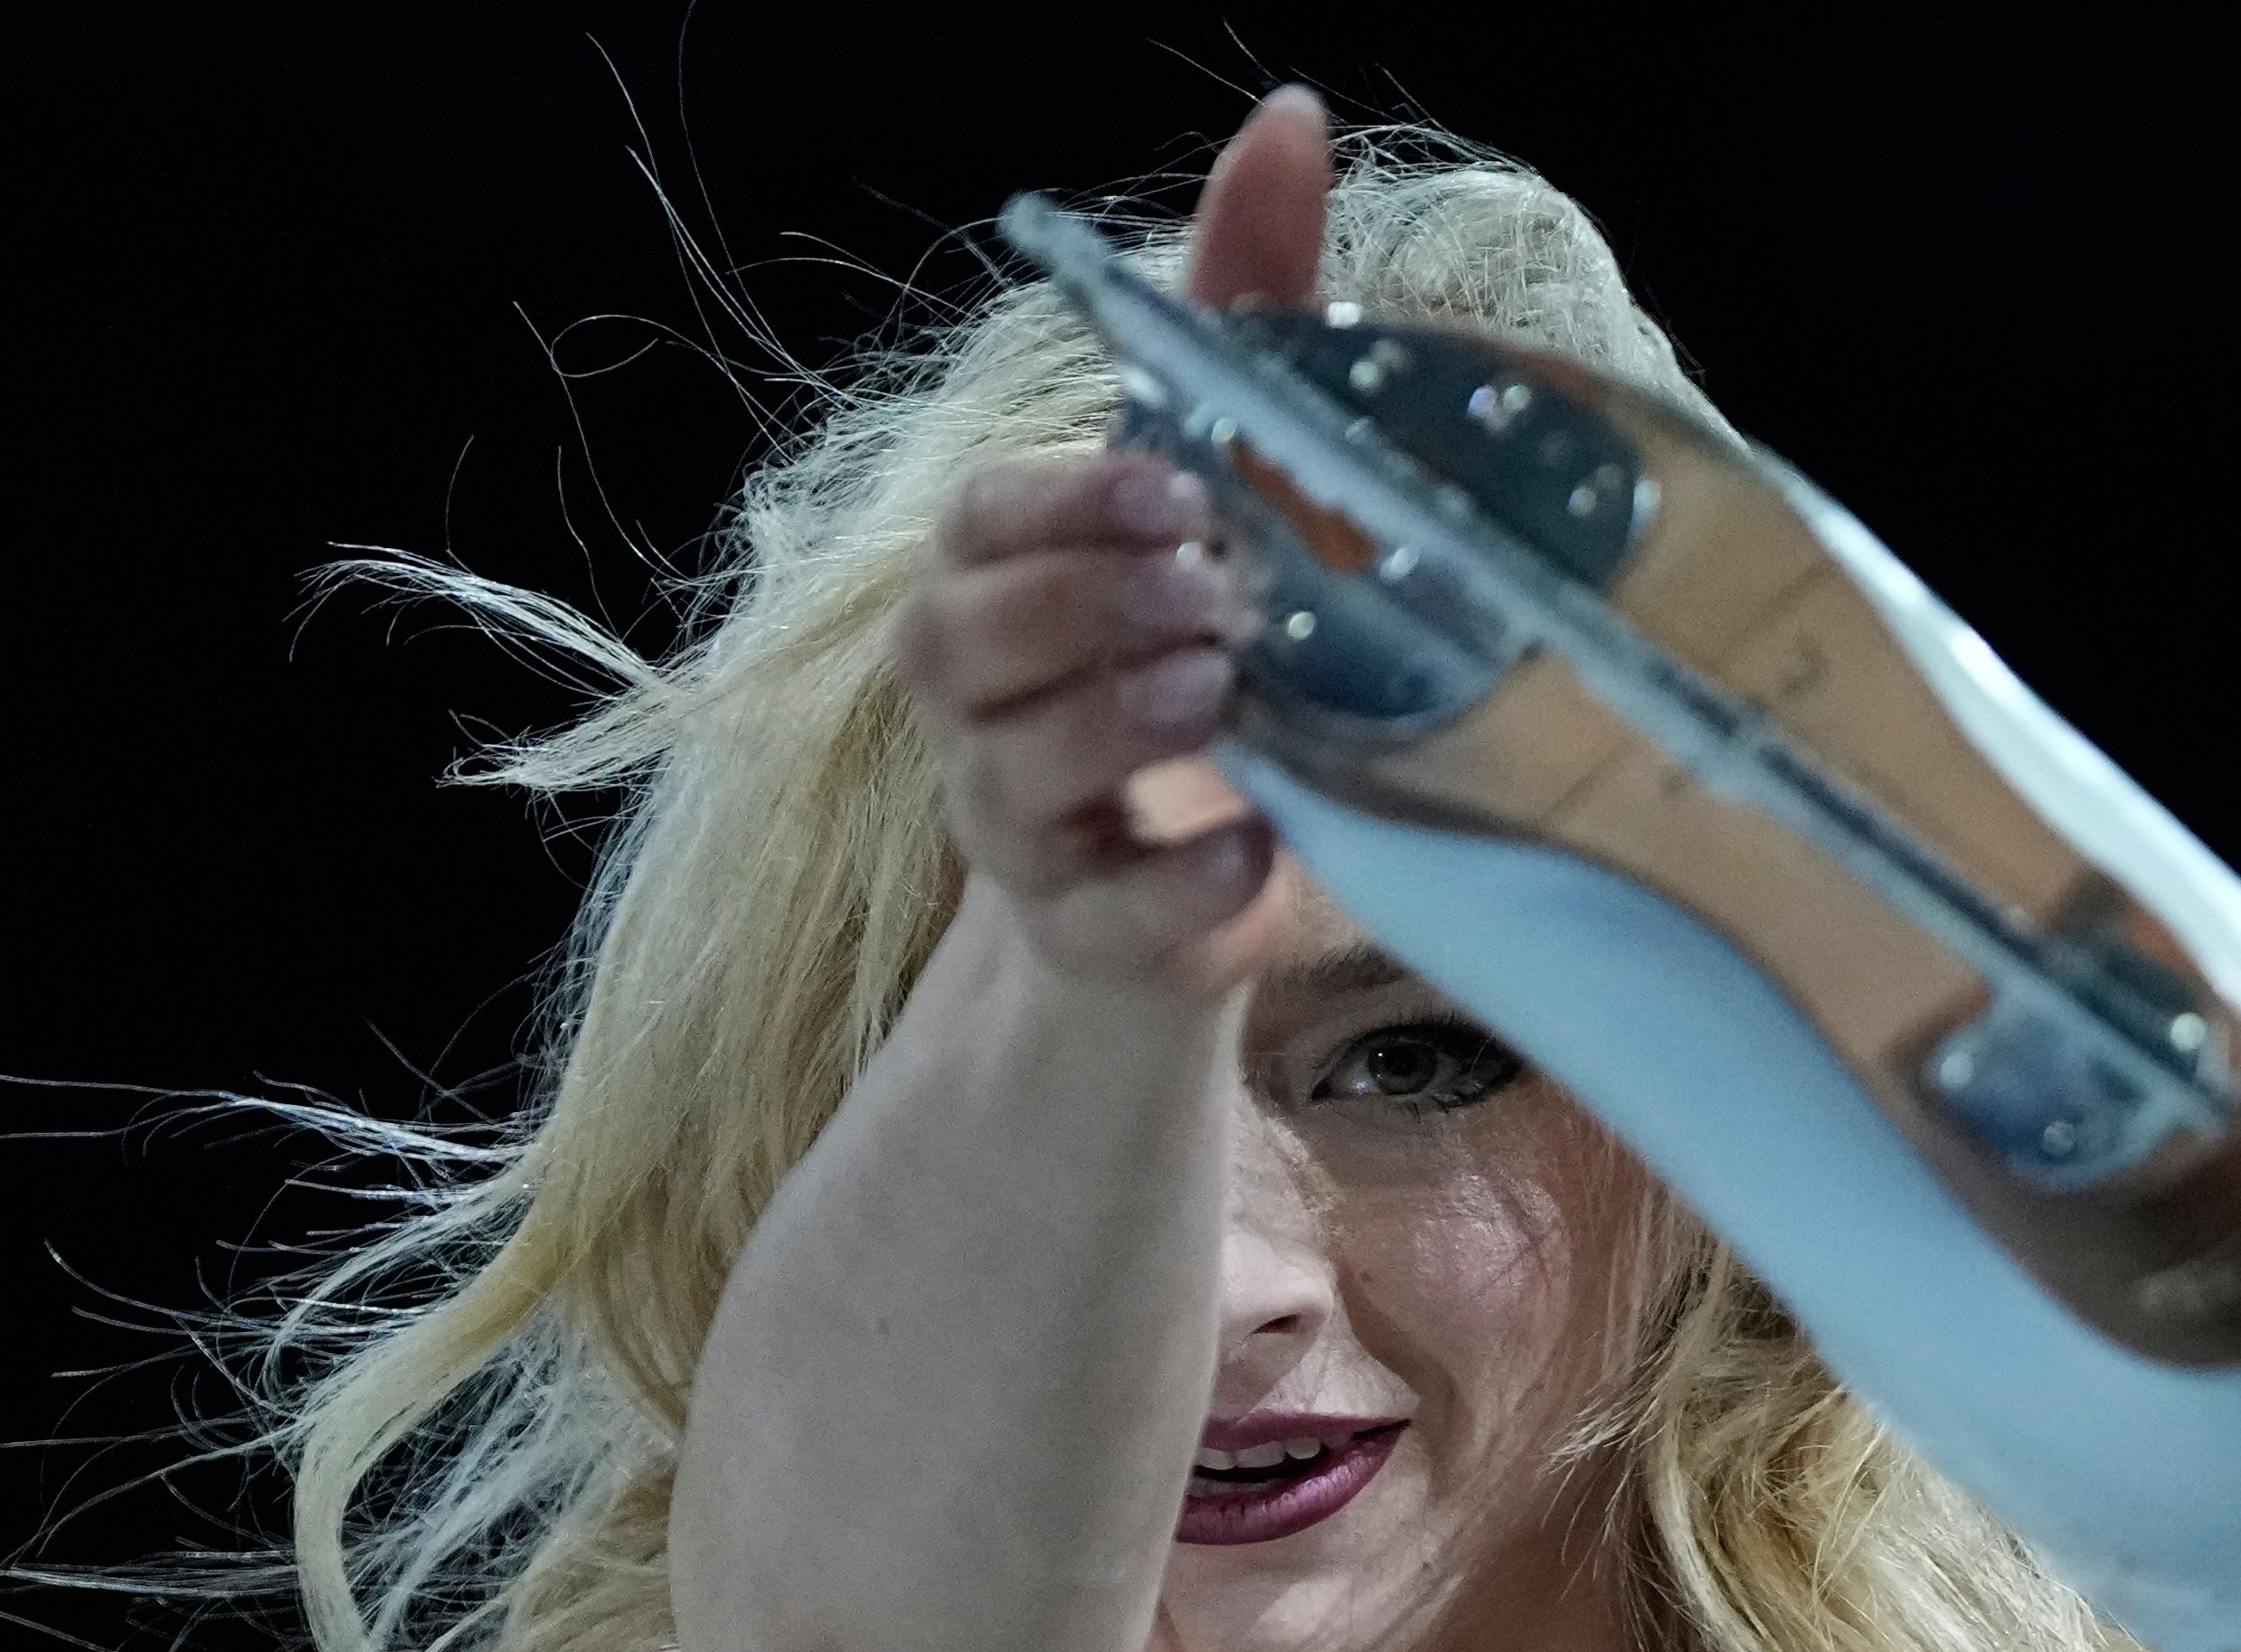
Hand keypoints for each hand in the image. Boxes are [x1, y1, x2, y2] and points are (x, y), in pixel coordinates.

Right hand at [890, 88, 1332, 995]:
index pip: (975, 523)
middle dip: (1074, 610)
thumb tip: (1289, 121)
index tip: (1167, 485)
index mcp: (1008, 587)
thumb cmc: (1215, 656)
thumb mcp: (1242, 490)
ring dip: (1112, 728)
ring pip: (1001, 782)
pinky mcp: (1089, 941)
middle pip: (951, 646)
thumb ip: (1246, 316)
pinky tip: (1256, 852)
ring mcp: (1023, 832)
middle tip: (1210, 592)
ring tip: (1222, 692)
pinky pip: (1098, 922)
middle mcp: (984, 708)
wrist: (1209, 889)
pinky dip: (1174, 888)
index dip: (1055, 505)